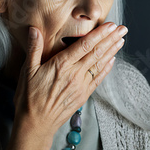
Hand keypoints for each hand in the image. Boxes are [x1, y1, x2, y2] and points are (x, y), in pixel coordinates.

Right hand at [12, 22, 126, 144]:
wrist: (36, 124)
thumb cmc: (29, 97)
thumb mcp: (27, 71)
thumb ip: (34, 48)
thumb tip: (35, 29)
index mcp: (61, 65)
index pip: (84, 45)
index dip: (99, 34)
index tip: (109, 25)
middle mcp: (74, 74)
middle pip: (96, 52)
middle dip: (111, 39)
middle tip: (122, 29)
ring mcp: (81, 85)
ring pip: (100, 64)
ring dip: (112, 51)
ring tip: (121, 40)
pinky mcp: (83, 95)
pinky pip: (98, 78)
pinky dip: (106, 68)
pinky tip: (112, 60)